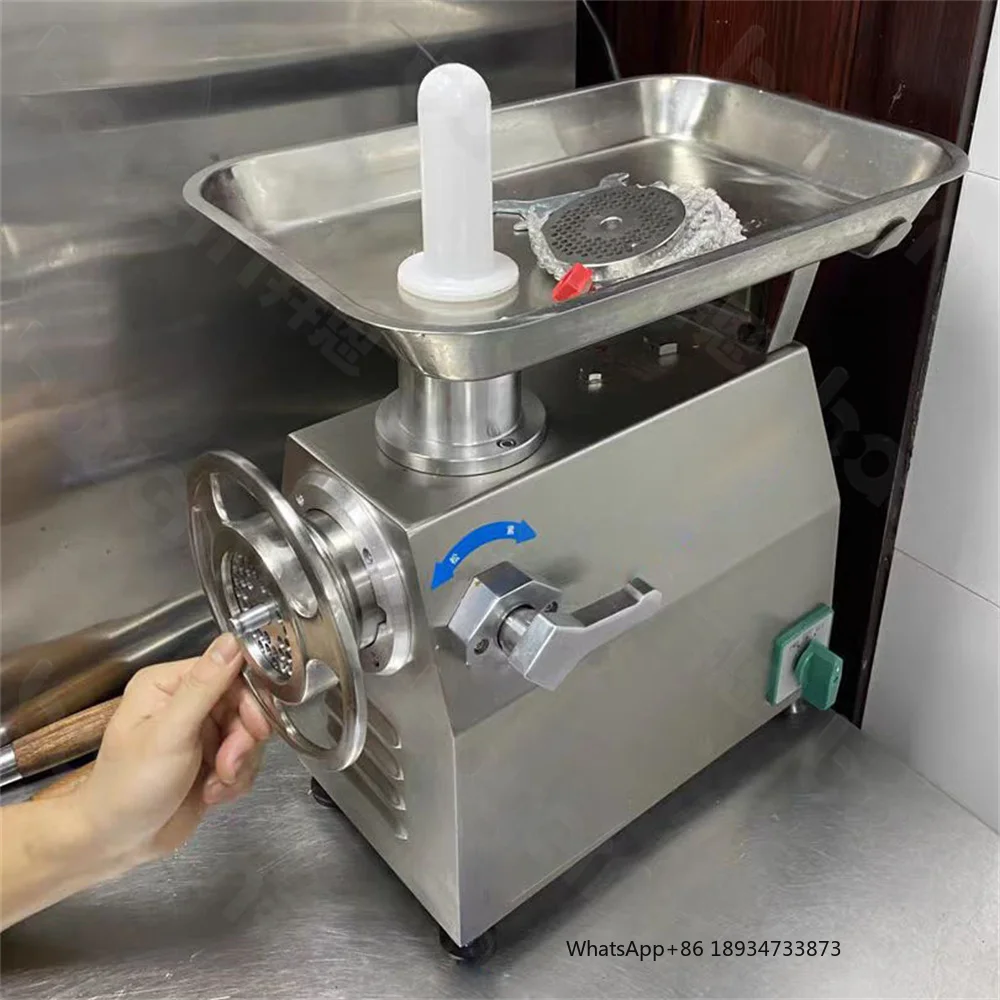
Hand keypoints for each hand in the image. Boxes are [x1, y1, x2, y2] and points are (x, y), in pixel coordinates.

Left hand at [75, 633, 270, 865]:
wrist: (116, 842)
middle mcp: (186, 703)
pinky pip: (246, 759)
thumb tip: (232, 640)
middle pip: (244, 705)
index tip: (255, 727)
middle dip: (242, 740)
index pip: (228, 672)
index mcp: (168, 685)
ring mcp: (201, 732)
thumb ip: (204, 686)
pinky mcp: (211, 760)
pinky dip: (235, 780)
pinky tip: (212, 794)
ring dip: (239, 764)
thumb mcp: (170, 733)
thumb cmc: (130, 786)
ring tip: (215, 785)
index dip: (249, 699)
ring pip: (249, 735)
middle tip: (227, 765)